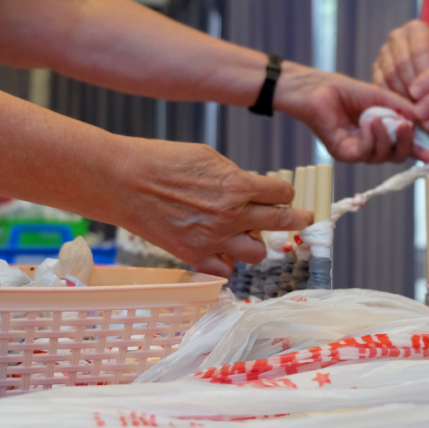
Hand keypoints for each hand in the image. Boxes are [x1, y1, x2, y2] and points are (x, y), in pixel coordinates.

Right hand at [115, 138, 312, 276]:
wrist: (124, 181)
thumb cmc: (163, 160)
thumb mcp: (209, 157)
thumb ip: (235, 177)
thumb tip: (251, 189)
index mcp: (238, 186)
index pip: (281, 194)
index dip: (284, 193)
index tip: (283, 195)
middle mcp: (231, 216)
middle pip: (281, 223)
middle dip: (297, 220)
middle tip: (304, 220)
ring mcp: (214, 240)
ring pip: (257, 252)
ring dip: (256, 242)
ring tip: (248, 234)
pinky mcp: (194, 256)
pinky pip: (225, 270)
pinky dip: (226, 261)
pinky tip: (222, 250)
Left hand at [275, 62, 428, 164]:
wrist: (317, 88)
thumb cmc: (345, 91)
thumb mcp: (380, 97)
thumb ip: (401, 108)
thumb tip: (423, 117)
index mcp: (380, 134)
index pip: (402, 147)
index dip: (419, 153)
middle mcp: (370, 146)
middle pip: (396, 157)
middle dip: (406, 144)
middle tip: (407, 126)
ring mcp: (356, 151)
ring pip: (381, 157)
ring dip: (385, 138)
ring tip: (379, 118)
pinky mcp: (342, 153)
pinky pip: (364, 153)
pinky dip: (370, 138)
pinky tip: (367, 122)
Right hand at [372, 20, 428, 100]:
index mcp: (416, 29)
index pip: (419, 50)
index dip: (425, 74)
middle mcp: (397, 35)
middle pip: (402, 63)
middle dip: (413, 86)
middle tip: (423, 104)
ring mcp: (384, 50)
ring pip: (390, 74)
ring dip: (403, 94)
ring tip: (415, 107)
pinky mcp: (376, 66)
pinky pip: (380, 83)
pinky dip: (391, 97)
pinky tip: (403, 106)